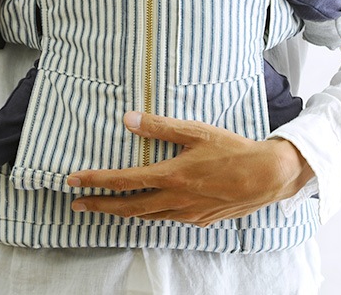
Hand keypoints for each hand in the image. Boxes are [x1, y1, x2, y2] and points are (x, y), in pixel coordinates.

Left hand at [67, 112, 314, 227]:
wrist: (266, 176)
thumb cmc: (232, 150)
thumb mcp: (196, 132)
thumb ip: (160, 127)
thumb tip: (128, 119)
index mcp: (172, 176)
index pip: (124, 181)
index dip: (95, 181)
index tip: (73, 181)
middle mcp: (175, 200)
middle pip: (128, 207)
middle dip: (100, 205)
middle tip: (77, 204)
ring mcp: (188, 213)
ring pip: (146, 217)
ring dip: (121, 212)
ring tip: (105, 208)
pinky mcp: (200, 220)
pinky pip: (167, 220)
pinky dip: (149, 215)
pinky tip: (148, 210)